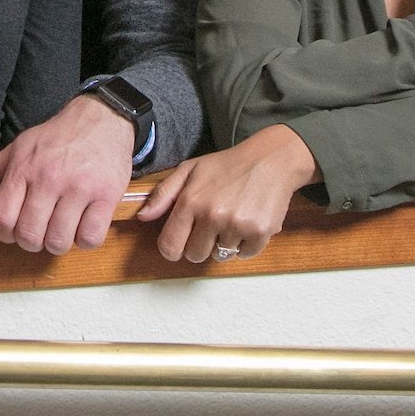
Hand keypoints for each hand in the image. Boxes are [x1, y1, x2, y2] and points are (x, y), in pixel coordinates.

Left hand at [0, 97, 132, 253]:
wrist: (101, 119)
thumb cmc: (55, 139)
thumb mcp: (16, 149)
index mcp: (23, 169)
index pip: (1, 218)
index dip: (4, 234)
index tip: (13, 231)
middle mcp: (49, 178)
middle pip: (30, 236)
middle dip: (31, 242)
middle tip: (38, 233)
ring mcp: (79, 188)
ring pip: (59, 241)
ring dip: (58, 243)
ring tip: (60, 229)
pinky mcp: (106, 196)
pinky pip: (89, 238)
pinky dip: (84, 240)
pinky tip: (82, 226)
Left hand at [136, 124, 317, 263]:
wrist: (271, 160)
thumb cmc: (227, 165)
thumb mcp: (190, 170)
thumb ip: (163, 194)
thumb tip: (143, 217)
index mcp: (191, 201)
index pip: (170, 246)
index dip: (173, 248)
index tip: (181, 242)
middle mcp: (212, 215)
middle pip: (195, 255)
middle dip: (200, 244)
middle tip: (212, 225)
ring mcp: (237, 225)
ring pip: (220, 255)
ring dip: (224, 243)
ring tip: (232, 219)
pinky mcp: (260, 232)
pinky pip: (245, 254)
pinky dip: (246, 244)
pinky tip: (247, 223)